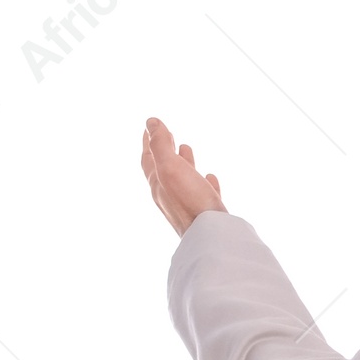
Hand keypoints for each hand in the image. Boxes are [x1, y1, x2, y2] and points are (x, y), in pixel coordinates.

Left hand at [141, 116, 226, 233]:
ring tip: (186, 148)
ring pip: (184, 178)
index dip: (148, 140)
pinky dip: (204, 181)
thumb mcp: (170, 167)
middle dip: (164, 149)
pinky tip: (210, 177)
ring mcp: (189, 206)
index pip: (148, 158)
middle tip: (167, 134)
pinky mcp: (206, 214)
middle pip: (164, 168)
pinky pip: (203, 193)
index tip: (150, 125)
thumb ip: (160, 144)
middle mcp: (170, 196)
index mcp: (158, 185)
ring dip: (184, 162)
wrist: (212, 236)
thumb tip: (151, 122)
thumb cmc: (190, 201)